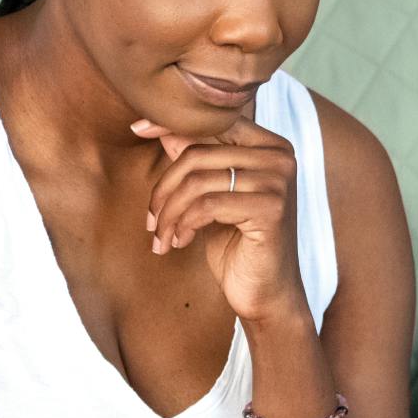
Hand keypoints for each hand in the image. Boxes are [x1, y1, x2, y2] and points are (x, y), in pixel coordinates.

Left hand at [131, 112, 306, 324]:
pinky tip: (181, 242)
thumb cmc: (238, 245)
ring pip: (197, 181)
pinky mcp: (271, 208)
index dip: (170, 123)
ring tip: (163, 237)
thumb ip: (196, 161)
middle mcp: (280, 156)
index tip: (137, 129)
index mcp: (269, 145)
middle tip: (152, 221)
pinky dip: (184, 225)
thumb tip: (160, 127)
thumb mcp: (211, 197)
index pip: (212, 122)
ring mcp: (278, 181)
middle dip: (163, 189)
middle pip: (197, 153)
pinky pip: (207, 205)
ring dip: (169, 213)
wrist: (266, 294)